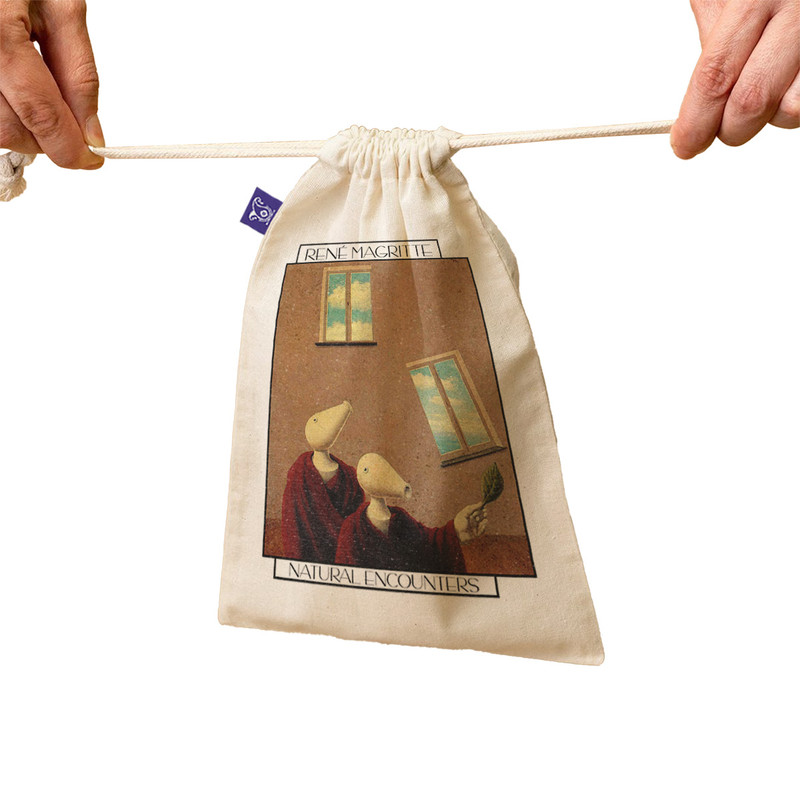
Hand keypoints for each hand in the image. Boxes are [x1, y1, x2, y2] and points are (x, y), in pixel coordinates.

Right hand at [0, 0, 102, 167]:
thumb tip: (91, 131)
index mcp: (0, 32)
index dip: (70, 148)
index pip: (41, 114)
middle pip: (9, 128)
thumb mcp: (61, 6)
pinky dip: (2, 109)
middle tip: (68, 127)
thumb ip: (79, 73)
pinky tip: (14, 89)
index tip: (92, 159)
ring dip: (21, 127)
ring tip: (38, 97)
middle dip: (45, 140)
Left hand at [454, 503, 487, 542]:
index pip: (477, 511)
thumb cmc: (459, 522)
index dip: (481, 509)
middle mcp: (472, 521)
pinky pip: (482, 531)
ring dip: (484, 521)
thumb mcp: (465, 513)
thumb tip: (481, 503)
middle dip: (484, 515)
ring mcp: (474, 527)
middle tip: (485, 513)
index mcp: (469, 516)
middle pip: (481, 517)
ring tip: (485, 520)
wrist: (456, 534)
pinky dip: (483, 528)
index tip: (484, 507)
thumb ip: (473, 508)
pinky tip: (483, 525)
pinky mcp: (476, 534)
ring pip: (482, 524)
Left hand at [671, 0, 798, 157]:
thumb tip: (697, 107)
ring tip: (764, 84)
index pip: (716, 76)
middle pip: (752, 102)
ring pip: (792, 111)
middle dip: (729, 129)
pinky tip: (787, 79)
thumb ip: (714, 41)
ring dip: (771, 115)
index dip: (695, 121)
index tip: (685, 145)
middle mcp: (798, 11)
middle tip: (720, 127)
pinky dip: (793, 101)